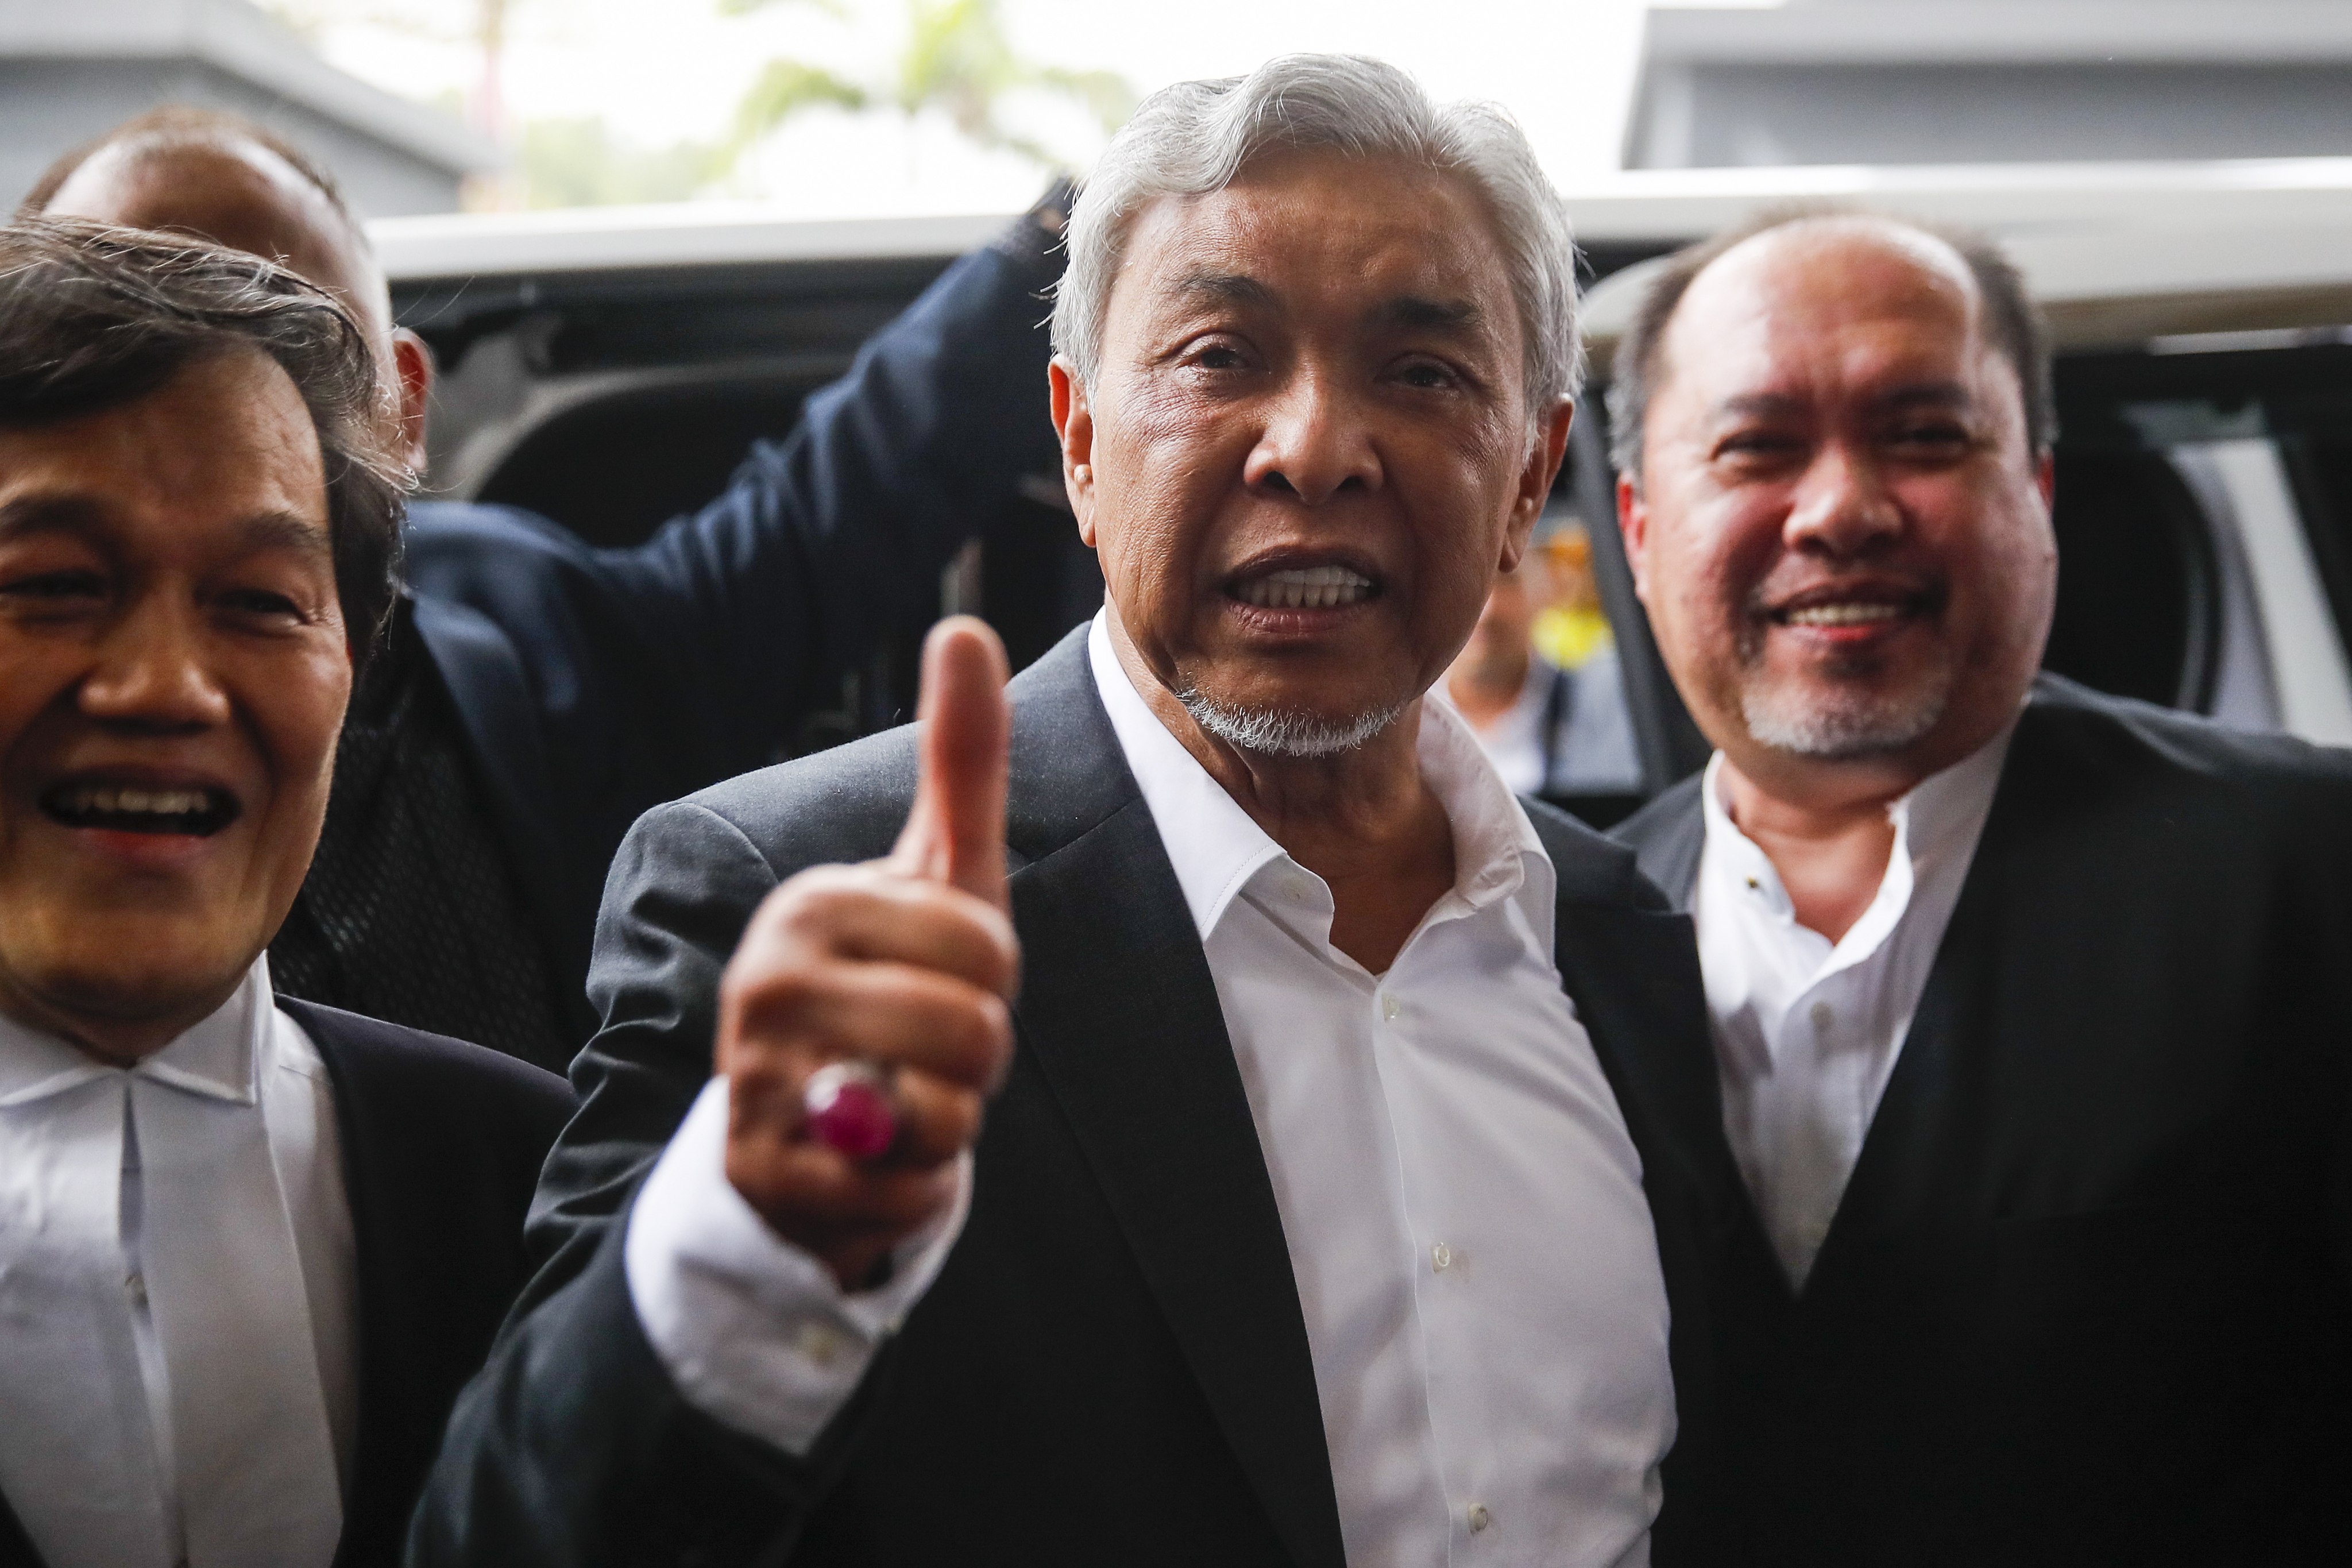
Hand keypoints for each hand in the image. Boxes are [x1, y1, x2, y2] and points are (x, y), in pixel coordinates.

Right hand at [716, 617, 1017, 1289]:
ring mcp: (758, 1081)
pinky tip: (874, 1158)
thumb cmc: (887, 984)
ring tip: (898, 1097)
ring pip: (945, 1116)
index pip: (986, 947)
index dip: (993, 977)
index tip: (941, 977)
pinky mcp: (768, 1177)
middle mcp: (769, 984)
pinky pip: (911, 1193)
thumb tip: (965, 626)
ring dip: (950, 1122)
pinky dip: (919, 1188)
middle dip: (979, 1054)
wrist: (799, 1124)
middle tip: (925, 1047)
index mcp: (814, 906)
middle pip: (973, 1032)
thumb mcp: (932, 874)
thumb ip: (959, 759)